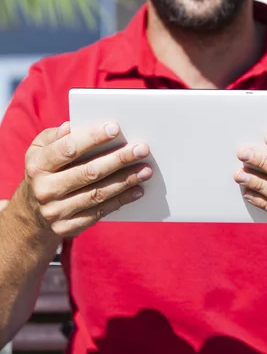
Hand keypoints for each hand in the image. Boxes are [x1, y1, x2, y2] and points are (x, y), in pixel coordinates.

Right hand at [24, 122, 151, 236]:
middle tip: (142, 149)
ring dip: (125, 180)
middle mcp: (44, 189)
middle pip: (88, 172)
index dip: (93, 137)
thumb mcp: (40, 149)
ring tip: (146, 169)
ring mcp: (55, 212)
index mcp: (38, 165)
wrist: (31, 214)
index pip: (68, 148)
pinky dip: (121, 200)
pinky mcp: (67, 228)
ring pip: (97, 194)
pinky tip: (137, 190)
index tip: (116, 128)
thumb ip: (56, 136)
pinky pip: (99, 212)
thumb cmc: (45, 170)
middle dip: (118, 159)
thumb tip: (72, 126)